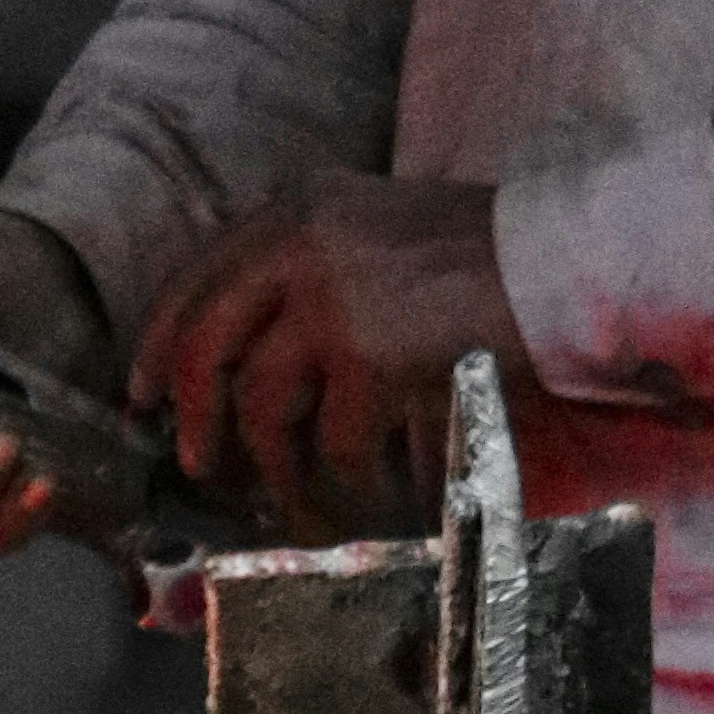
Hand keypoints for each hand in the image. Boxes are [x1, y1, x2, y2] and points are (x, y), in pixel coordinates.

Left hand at [134, 173, 530, 536]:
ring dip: (269, 471)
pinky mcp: (373, 357)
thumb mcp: (381, 235)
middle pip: (205, 345)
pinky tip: (358, 502)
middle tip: (200, 468)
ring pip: (260, 408)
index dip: (159, 347)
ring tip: (290, 504)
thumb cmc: (490, 259)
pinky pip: (332, 445)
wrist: (571, 262)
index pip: (197, 280)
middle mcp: (302, 243)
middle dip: (193, 419)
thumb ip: (312, 272)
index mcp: (300, 209)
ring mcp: (334, 300)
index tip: (142, 397)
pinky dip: (340, 487)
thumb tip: (246, 358)